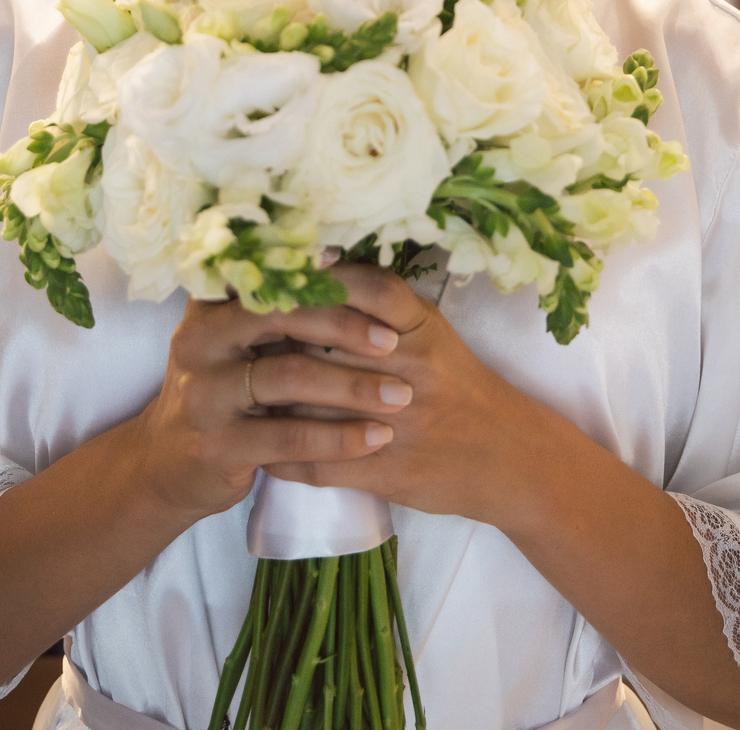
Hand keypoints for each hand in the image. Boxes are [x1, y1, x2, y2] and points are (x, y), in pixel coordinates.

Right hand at [131, 288, 412, 526]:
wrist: (167, 465)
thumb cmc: (222, 388)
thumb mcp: (232, 340)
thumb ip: (271, 304)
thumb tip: (337, 256)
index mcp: (209, 304)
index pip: (268, 274)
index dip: (320, 275)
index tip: (369, 281)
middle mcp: (199, 339)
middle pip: (279, 315)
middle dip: (345, 326)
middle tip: (394, 343)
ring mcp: (205, 392)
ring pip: (290, 377)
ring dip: (353, 386)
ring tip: (399, 396)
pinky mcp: (218, 443)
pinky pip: (290, 435)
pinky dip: (340, 436)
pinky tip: (376, 437)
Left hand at [264, 264, 571, 528]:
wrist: (506, 457)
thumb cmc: (460, 385)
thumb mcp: (431, 331)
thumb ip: (381, 303)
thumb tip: (317, 267)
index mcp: (422, 329)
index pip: (367, 288)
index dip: (317, 281)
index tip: (276, 274)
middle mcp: (410, 368)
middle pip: (326, 343)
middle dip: (275, 337)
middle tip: (232, 331)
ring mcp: (397, 422)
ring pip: (312, 404)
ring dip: (268, 398)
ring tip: (234, 388)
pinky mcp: (387, 471)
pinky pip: (319, 463)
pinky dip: (281, 456)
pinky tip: (255, 447)